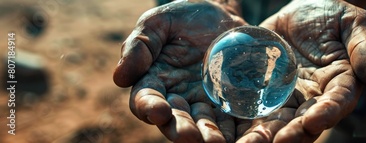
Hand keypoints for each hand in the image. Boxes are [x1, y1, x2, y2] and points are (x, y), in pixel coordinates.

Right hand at [112, 0, 246, 141]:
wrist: (222, 14)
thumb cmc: (185, 16)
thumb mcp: (159, 22)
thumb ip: (140, 45)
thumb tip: (120, 78)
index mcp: (155, 82)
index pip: (146, 100)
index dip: (150, 107)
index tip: (159, 110)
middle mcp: (178, 98)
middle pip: (175, 121)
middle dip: (181, 130)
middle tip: (189, 137)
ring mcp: (205, 103)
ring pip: (203, 126)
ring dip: (207, 137)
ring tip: (214, 142)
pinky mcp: (229, 104)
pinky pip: (231, 122)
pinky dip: (234, 132)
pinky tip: (239, 138)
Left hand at [237, 0, 365, 141]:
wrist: (301, 13)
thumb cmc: (333, 17)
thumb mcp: (354, 23)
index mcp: (340, 86)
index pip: (336, 103)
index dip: (326, 114)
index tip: (313, 122)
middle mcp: (313, 99)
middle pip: (302, 122)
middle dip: (290, 135)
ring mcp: (286, 98)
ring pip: (275, 122)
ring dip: (262, 136)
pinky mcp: (263, 92)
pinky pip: (251, 108)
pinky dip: (240, 121)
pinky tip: (228, 129)